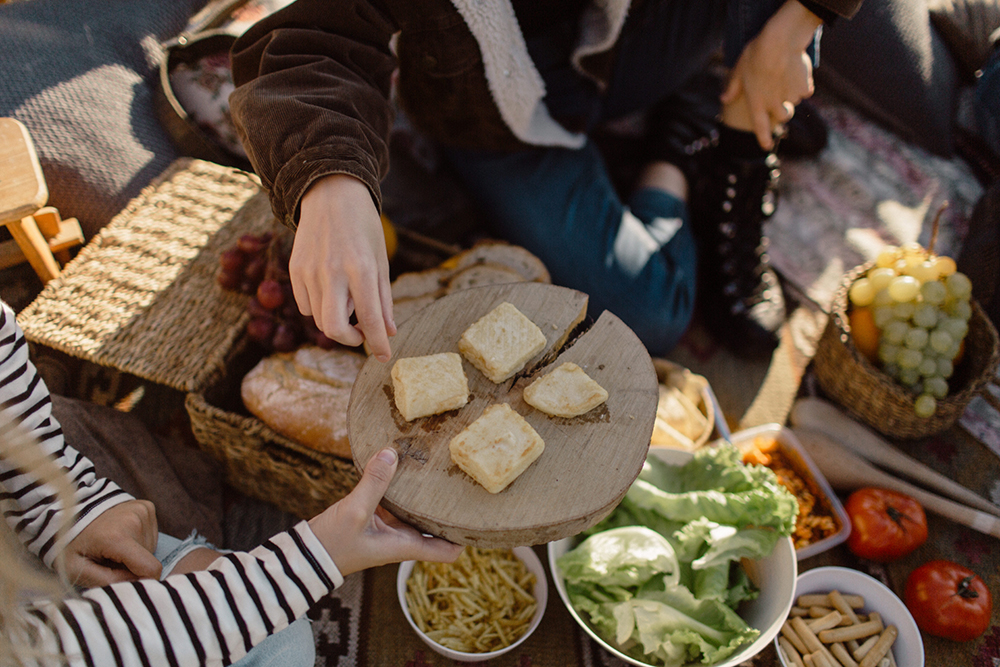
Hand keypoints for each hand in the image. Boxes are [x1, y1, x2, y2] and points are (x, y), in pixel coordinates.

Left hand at [63, 499, 161, 586]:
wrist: (68, 513)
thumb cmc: (70, 544)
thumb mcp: (76, 570)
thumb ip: (107, 581)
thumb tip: (137, 581)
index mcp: (117, 537)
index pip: (150, 568)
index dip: (142, 580)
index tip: (123, 580)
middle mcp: (135, 520)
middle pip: (148, 558)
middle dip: (132, 564)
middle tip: (108, 558)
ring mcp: (142, 511)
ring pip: (150, 547)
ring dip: (135, 552)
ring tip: (112, 545)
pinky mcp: (146, 506)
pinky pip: (151, 533)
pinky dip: (138, 539)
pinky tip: (120, 535)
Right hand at [293, 174, 395, 360]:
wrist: (330, 194)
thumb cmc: (363, 227)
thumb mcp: (380, 260)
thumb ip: (383, 299)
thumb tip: (389, 332)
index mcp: (361, 268)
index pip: (369, 318)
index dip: (378, 343)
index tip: (384, 356)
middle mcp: (333, 272)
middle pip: (334, 329)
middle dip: (350, 340)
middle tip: (361, 335)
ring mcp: (309, 271)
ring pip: (319, 319)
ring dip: (337, 322)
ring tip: (349, 304)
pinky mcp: (294, 269)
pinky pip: (306, 305)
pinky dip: (320, 308)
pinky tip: (330, 290)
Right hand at [308, 448, 462, 576]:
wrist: (305, 556)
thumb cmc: (332, 543)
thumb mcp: (355, 510)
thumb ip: (374, 481)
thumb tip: (391, 452)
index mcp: (405, 546)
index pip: (448, 553)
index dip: (464, 538)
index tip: (474, 515)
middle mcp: (402, 540)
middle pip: (437, 528)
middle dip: (447, 509)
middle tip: (460, 484)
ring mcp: (388, 530)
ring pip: (416, 512)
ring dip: (424, 497)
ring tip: (436, 470)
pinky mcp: (374, 520)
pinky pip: (396, 503)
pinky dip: (401, 489)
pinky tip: (401, 468)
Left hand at [720, 0, 822, 149]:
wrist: (780, 40)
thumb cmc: (756, 53)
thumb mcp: (739, 69)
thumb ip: (733, 87)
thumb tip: (723, 99)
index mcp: (756, 101)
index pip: (760, 126)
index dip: (763, 138)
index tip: (766, 147)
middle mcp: (774, 103)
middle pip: (782, 117)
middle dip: (783, 111)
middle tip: (781, 97)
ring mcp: (790, 97)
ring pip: (794, 102)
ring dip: (792, 94)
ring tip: (786, 74)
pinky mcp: (804, 88)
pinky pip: (805, 90)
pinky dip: (803, 84)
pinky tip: (797, 69)